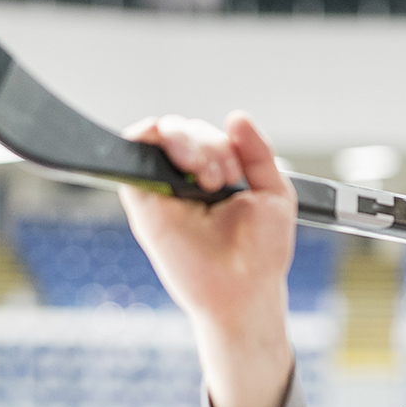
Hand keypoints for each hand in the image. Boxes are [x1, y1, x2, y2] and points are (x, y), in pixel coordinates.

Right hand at [118, 111, 297, 406]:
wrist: (246, 290)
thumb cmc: (261, 251)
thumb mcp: (274, 190)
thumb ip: (258, 151)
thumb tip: (237, 116)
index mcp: (216, 175)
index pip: (206, 135)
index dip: (220, 142)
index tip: (235, 172)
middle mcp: (187, 180)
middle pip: (182, 130)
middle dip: (205, 143)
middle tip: (221, 179)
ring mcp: (164, 191)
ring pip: (158, 136)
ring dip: (183, 140)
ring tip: (206, 178)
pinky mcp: (144, 204)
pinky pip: (131, 159)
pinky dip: (143, 140)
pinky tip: (169, 149)